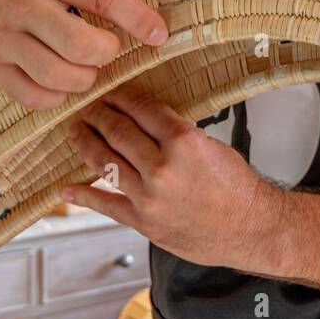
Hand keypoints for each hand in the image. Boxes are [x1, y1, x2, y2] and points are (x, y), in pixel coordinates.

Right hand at [0, 0, 168, 110]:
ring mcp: (1, 36)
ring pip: (56, 75)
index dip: (136, 17)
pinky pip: (29, 95)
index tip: (159, 33)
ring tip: (87, 64)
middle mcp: (21, 2)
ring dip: (83, 77)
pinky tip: (60, 80)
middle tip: (109, 45)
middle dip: (106, 52)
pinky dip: (54, 96)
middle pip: (80, 44)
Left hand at [61, 84, 285, 273]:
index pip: (141, 109)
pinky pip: (107, 205)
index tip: (110, 91)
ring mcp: (149, 196)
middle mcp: (162, 167)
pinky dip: (84, 196)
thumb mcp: (211, 146)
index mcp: (183, 141)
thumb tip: (145, 120)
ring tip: (75, 131)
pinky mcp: (144, 222)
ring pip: (106, 162)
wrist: (251, 228)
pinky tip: (67, 187)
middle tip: (87, 107)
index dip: (121, 96)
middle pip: (118, 132)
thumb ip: (176, 133)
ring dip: (86, 143)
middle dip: (98, 115)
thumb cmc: (237, 187)